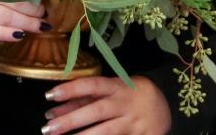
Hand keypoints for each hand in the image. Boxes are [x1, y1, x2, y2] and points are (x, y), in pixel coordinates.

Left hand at [41, 76, 171, 134]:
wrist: (167, 106)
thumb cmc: (129, 95)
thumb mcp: (110, 91)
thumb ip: (83, 100)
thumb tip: (53, 112)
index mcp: (117, 86)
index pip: (92, 85)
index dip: (71, 89)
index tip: (49, 95)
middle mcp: (125, 103)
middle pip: (96, 111)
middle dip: (71, 120)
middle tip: (48, 128)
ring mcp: (133, 122)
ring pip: (106, 131)